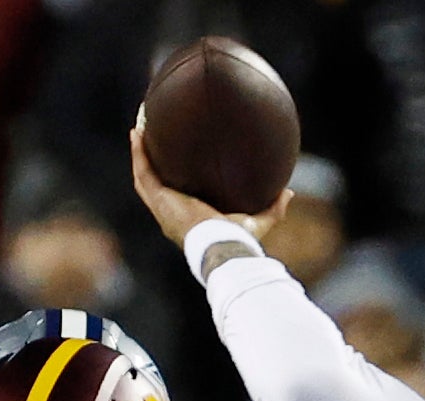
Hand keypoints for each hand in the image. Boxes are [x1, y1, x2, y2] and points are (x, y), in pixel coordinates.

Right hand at [129, 126, 291, 248]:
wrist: (223, 245)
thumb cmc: (238, 240)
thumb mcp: (258, 221)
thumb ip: (273, 208)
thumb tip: (287, 192)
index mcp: (190, 219)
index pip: (178, 197)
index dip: (174, 180)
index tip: (178, 161)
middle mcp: (172, 213)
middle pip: (156, 185)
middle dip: (151, 163)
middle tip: (151, 139)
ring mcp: (162, 207)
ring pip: (144, 178)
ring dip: (140, 155)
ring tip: (139, 131)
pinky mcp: (160, 200)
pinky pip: (143, 173)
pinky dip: (139, 154)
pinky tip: (137, 134)